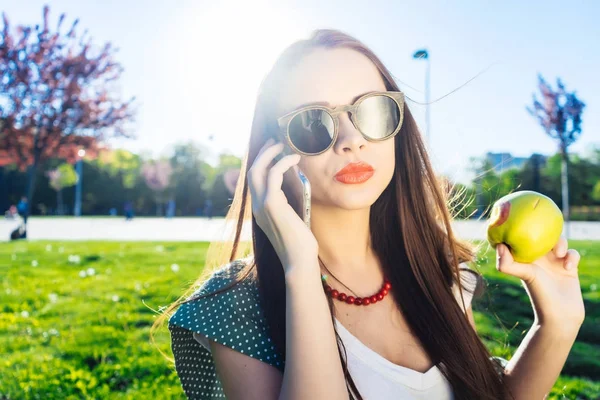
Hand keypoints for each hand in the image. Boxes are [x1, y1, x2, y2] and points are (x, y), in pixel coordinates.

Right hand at [247, 138, 317, 270]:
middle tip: (275, 141)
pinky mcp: (272, 204)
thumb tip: (297, 184)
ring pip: (258, 169)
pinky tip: (294, 159)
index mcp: (260, 210)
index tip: (272, 151)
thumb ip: (290, 204)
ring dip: (270, 153)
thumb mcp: (292, 220)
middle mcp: (256, 206)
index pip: (254, 181)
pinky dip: (283, 162)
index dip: (261, 163)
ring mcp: (261, 205)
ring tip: (283, 145)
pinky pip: (273, 174)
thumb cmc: (300, 244)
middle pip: (252, 171)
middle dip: (263, 153)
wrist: (298, 261)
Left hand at [495, 237, 584, 330]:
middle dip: (545, 230)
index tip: (519, 219)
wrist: (561, 314)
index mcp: (525, 257)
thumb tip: (499, 245)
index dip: (518, 229)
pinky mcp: (569, 267)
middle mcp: (538, 258)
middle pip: (541, 235)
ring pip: (558, 241)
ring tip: (558, 253)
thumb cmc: (539, 294)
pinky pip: (572, 254)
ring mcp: (554, 262)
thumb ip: (508, 263)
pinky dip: (572, 256)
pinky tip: (568, 267)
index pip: (520, 238)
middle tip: (546, 232)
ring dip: (560, 243)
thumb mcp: (524, 275)